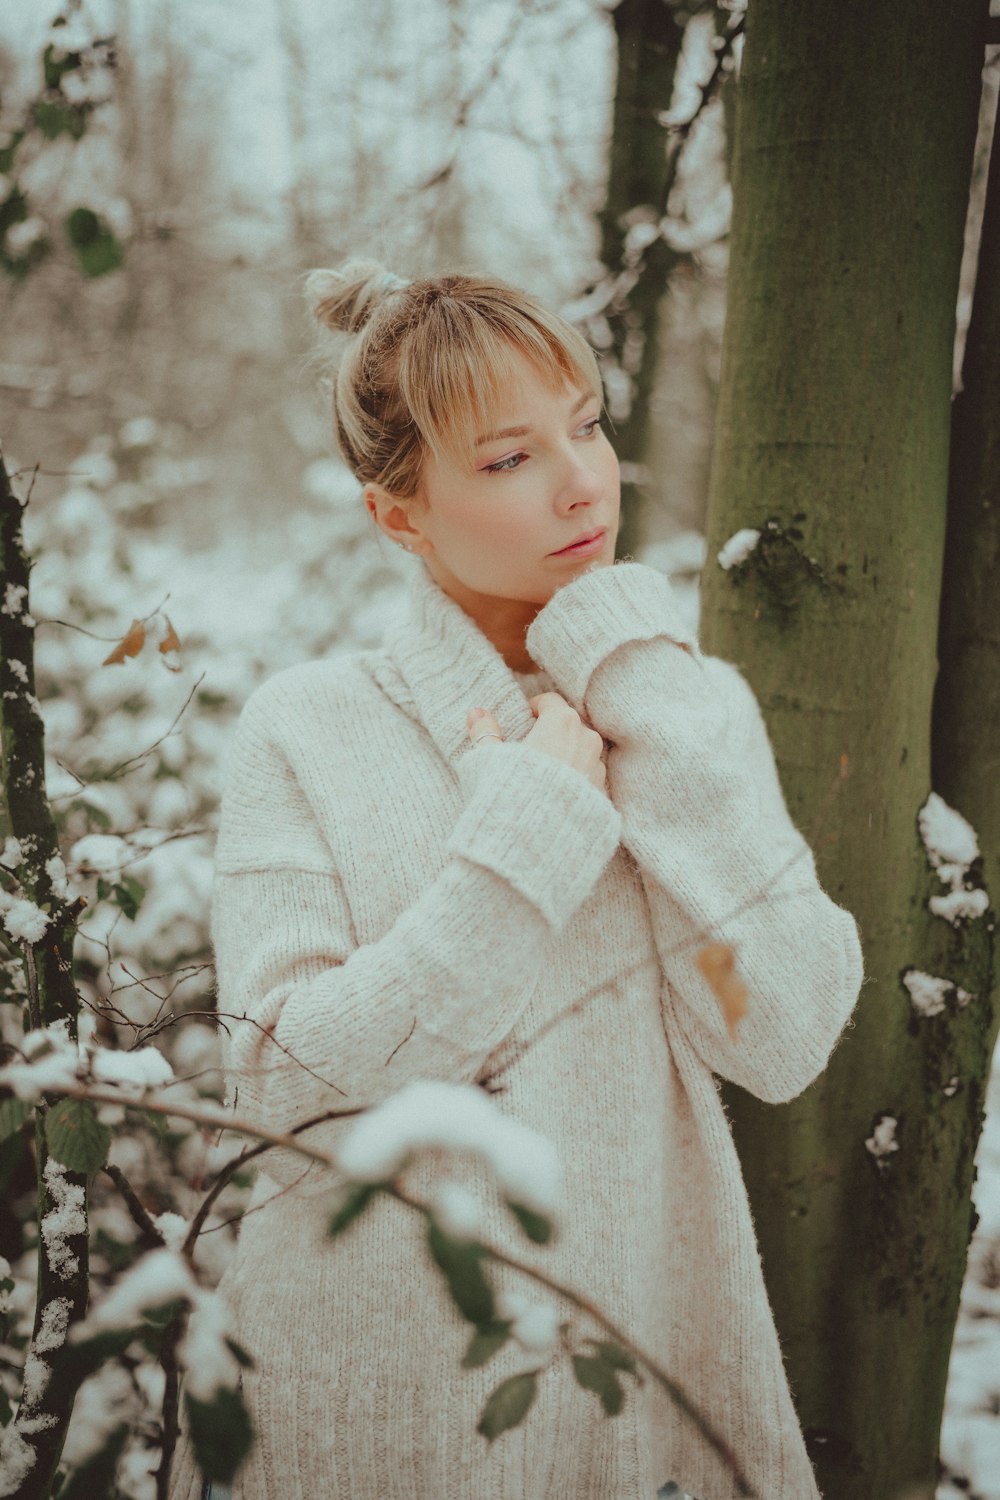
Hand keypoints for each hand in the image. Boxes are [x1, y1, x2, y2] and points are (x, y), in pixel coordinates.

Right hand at [467, 695, 607, 795]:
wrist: (535, 842)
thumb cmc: (510, 794)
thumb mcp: (488, 759)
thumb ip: (484, 732)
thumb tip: (476, 712)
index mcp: (562, 722)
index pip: (550, 702)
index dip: (534, 709)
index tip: (523, 720)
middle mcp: (587, 740)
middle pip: (569, 726)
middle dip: (551, 733)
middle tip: (529, 750)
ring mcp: (598, 769)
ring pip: (581, 753)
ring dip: (565, 758)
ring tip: (541, 779)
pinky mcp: (602, 796)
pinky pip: (587, 780)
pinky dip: (574, 783)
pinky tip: (553, 799)